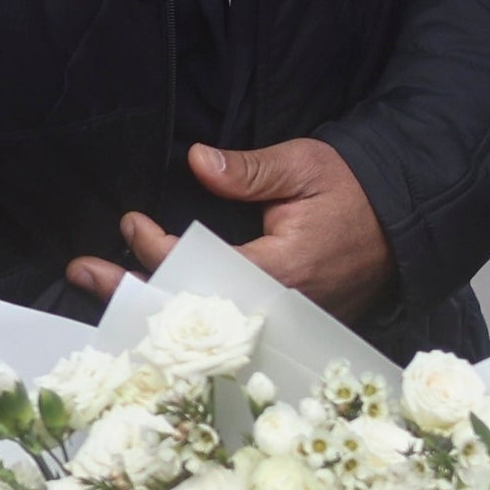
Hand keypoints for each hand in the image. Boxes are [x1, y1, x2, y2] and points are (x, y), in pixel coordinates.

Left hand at [77, 139, 391, 315]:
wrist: (404, 226)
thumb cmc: (355, 192)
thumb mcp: (306, 166)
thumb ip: (251, 170)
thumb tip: (197, 162)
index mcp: (283, 268)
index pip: (203, 267)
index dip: (158, 250)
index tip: (131, 223)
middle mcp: (279, 304)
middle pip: (193, 308)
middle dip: (133, 292)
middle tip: (84, 273)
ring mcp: (282, 320)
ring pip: (204, 323)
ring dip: (152, 305)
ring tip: (104, 289)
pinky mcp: (285, 324)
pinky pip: (225, 327)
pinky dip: (186, 317)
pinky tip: (152, 306)